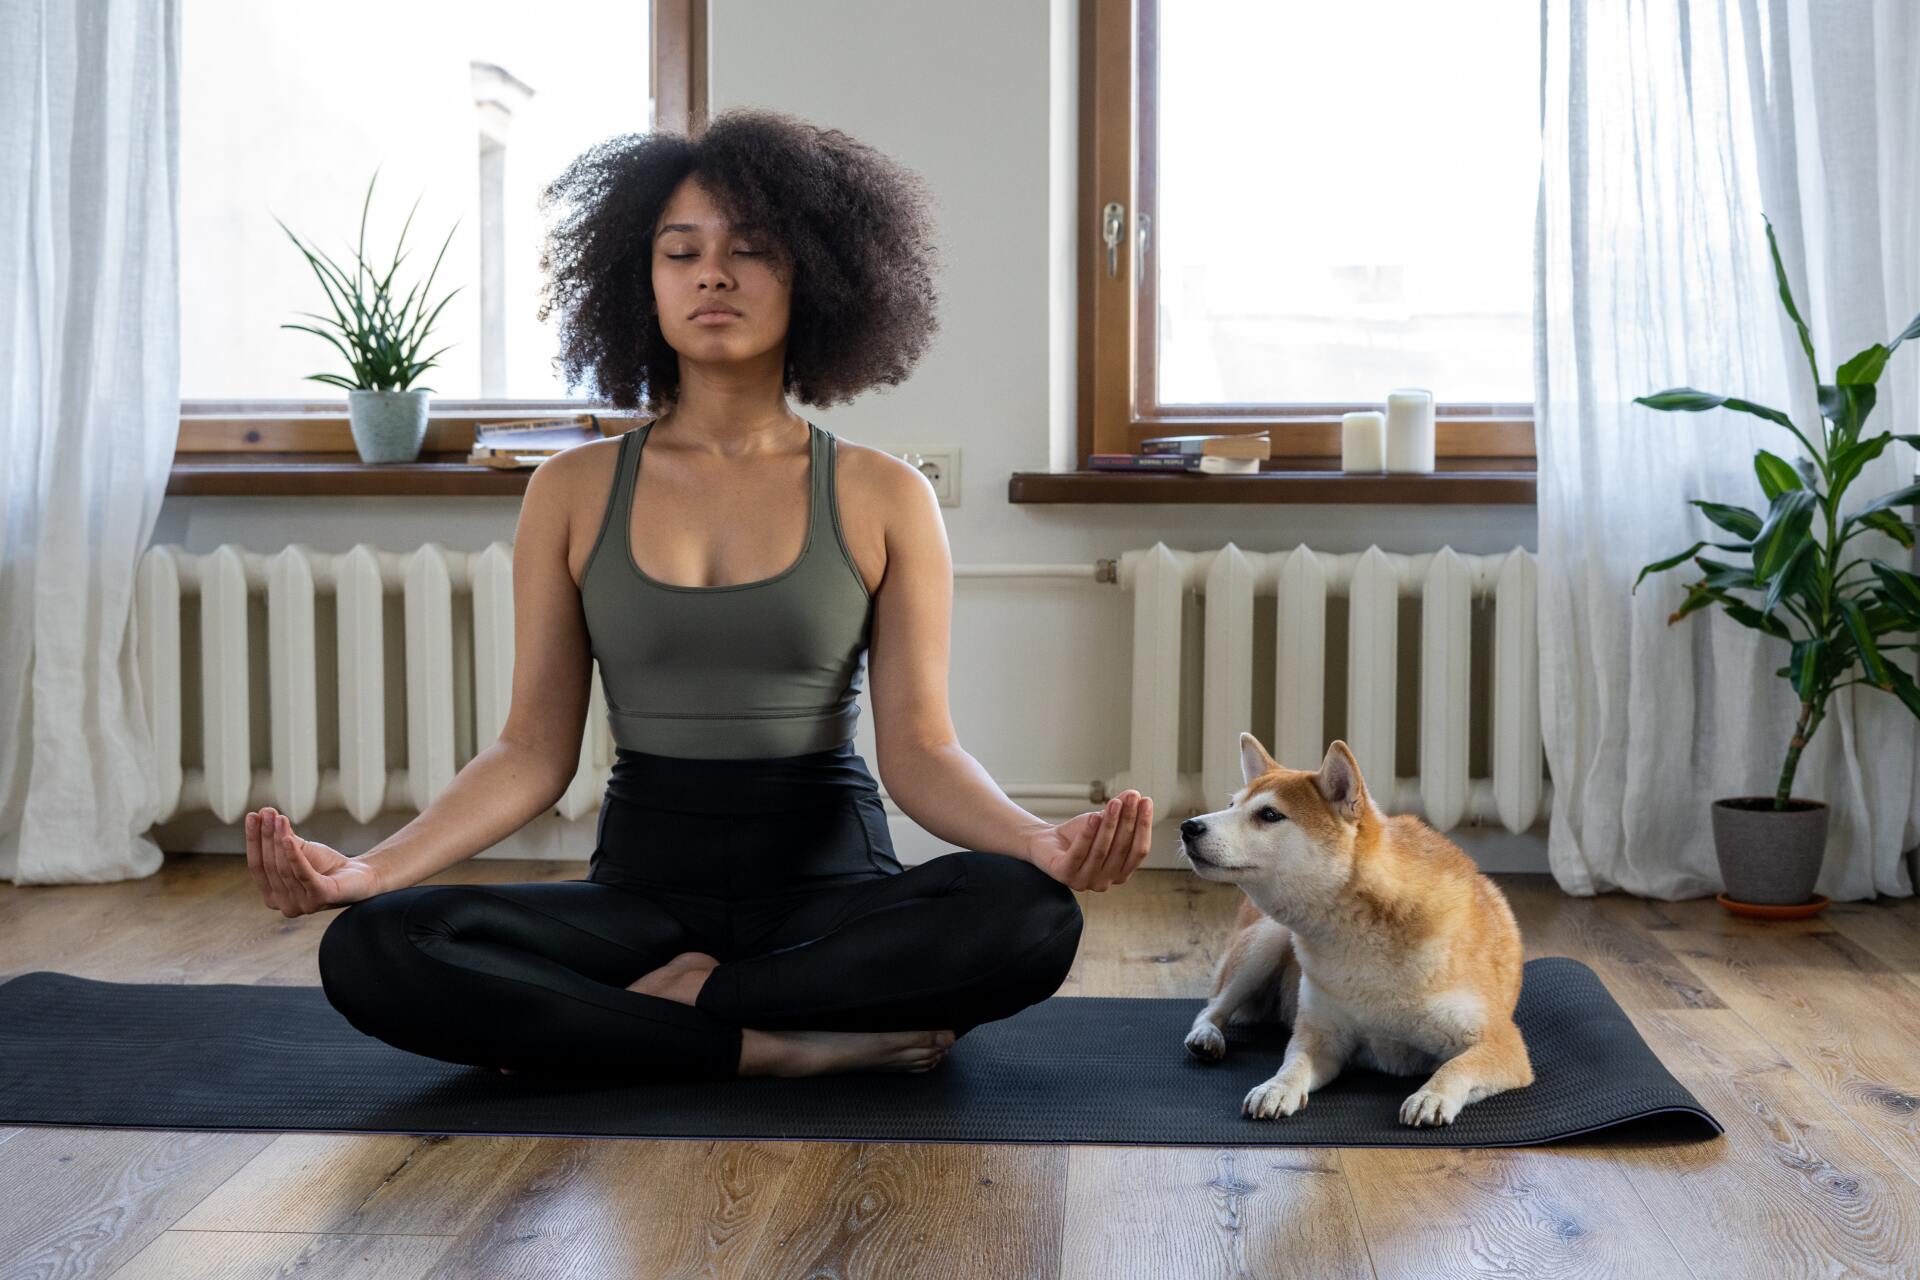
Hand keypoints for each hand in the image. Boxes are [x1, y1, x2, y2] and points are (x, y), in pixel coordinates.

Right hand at [245, 806, 383, 917]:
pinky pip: (303, 874)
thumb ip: (280, 838)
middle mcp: (284, 905)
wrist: (359, 875)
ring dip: (280, 840)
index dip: (254, 840)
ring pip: (284, 869)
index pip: (257, 866)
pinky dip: (294, 856)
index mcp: (273, 896)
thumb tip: (263, 813)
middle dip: (267, 836)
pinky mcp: (320, 898)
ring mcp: (302, 905)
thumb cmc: (325, 865)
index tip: (252, 816)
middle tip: (267, 812)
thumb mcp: (299, 850)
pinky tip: (288, 838)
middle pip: (270, 866)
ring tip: (279, 818)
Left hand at [1020, 790, 1153, 890]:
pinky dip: (1087, 834)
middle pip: (1121, 849)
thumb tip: (1136, 795)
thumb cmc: (1079, 835)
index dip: (1144, 826)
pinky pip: (1079, 853)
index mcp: (1120, 873)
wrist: (1047, 841)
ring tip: (1114, 803)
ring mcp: (1084, 882)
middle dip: (1128, 820)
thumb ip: (1121, 811)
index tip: (1146, 802)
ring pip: (1101, 850)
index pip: (1139, 851)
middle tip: (1131, 798)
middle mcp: (1105, 882)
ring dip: (1109, 824)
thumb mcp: (1104, 822)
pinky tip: (1093, 817)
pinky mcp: (1064, 875)